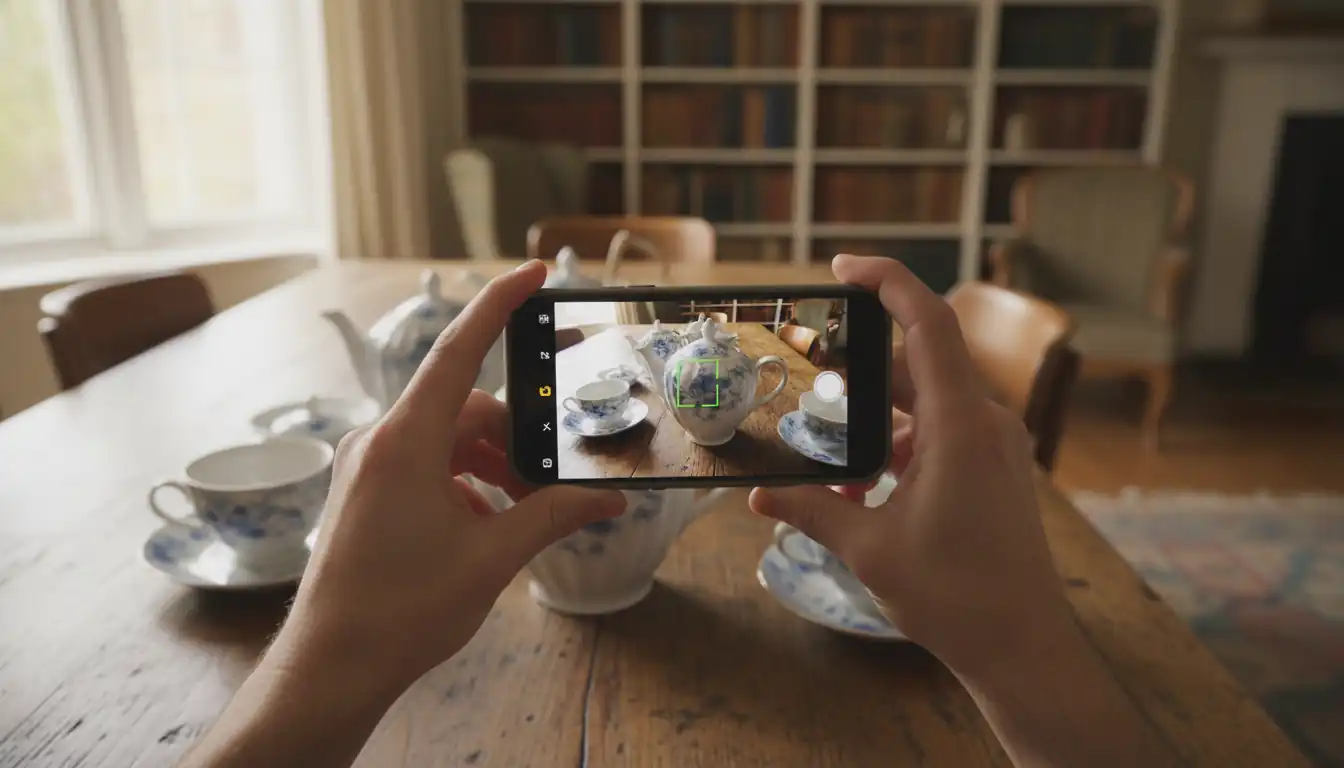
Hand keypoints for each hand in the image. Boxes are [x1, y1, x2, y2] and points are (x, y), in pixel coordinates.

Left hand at [283, 260, 624, 691]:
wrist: (331, 668)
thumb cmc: (401, 611)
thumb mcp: (492, 558)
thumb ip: (554, 516)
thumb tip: (611, 499)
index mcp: (405, 441)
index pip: (458, 351)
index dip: (499, 305)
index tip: (534, 273)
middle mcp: (379, 441)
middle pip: (466, 410)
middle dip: (517, 439)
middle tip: (557, 481)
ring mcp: (367, 466)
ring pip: (448, 441)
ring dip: (493, 467)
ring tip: (524, 512)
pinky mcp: (364, 491)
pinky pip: (427, 467)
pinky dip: (465, 485)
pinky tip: (486, 527)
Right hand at [751, 254, 1074, 678]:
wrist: (1023, 647)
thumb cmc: (956, 596)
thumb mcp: (869, 548)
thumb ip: (812, 511)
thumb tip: (758, 496)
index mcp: (960, 425)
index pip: (927, 323)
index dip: (887, 281)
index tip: (842, 267)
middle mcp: (985, 424)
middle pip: (916, 367)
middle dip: (860, 376)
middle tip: (811, 382)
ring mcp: (995, 449)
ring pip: (926, 408)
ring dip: (877, 426)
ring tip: (831, 460)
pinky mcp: (996, 473)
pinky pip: (941, 438)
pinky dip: (900, 451)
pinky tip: (863, 493)